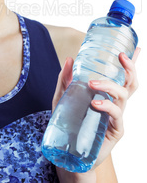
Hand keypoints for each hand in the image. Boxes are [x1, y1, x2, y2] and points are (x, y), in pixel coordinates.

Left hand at [51, 47, 139, 181]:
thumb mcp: (63, 97)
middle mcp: (115, 103)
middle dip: (130, 68)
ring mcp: (117, 116)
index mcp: (107, 93)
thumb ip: (65, 79)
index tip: (136, 47)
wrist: (68, 151)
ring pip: (123, 96)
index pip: (122, 76)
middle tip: (120, 55)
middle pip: (130, 83)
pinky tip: (95, 103)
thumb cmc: (69, 122)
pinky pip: (116, 115)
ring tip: (92, 83)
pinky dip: (107, 106)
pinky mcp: (116, 130)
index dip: (131, 63)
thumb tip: (69, 59)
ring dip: (109, 85)